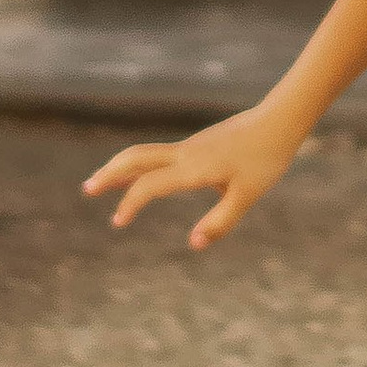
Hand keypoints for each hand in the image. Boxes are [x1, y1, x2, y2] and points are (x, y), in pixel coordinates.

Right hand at [83, 102, 298, 245]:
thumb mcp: (247, 196)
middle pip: (135, 158)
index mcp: (193, 168)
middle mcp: (184, 154)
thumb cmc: (266, 159)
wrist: (279, 121)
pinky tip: (141, 176)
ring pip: (145, 153)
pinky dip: (140, 165)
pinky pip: (159, 155)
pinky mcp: (197, 146)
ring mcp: (189, 147)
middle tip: (87, 189)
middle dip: (110, 173)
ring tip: (102, 182)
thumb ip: (220, 222)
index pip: (149, 185)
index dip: (130, 204)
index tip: (117, 222)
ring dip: (121, 167)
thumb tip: (193, 244)